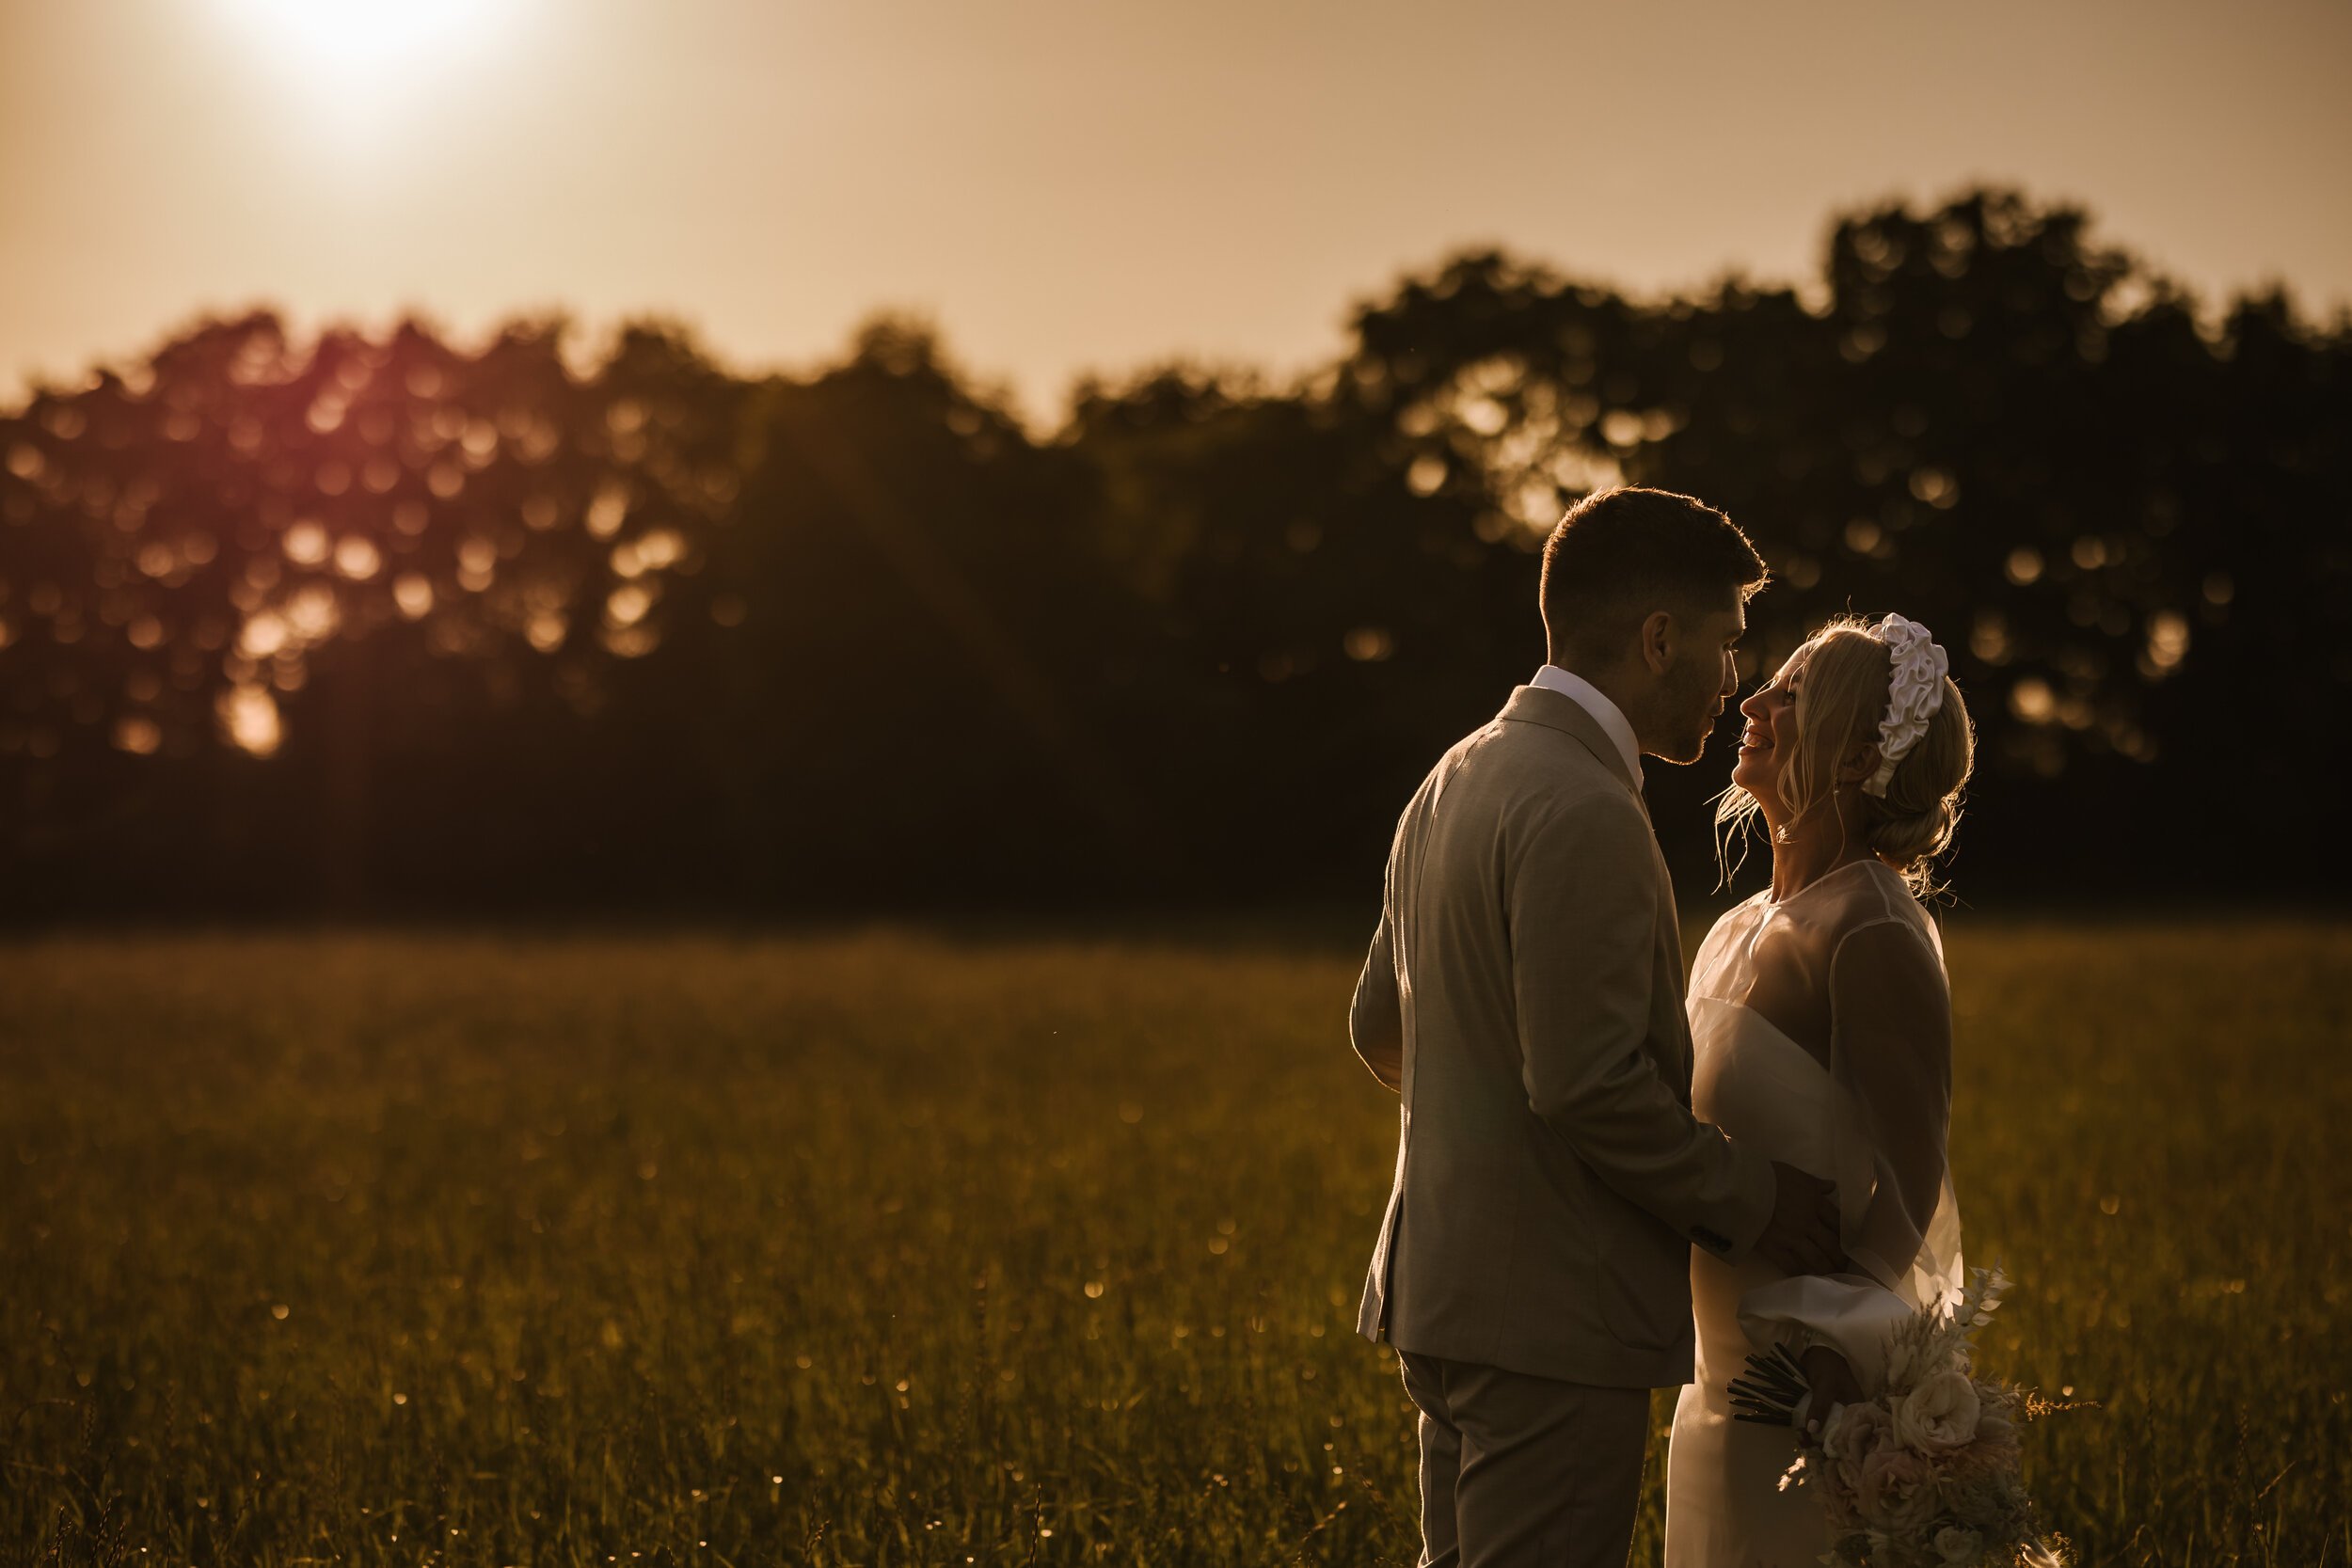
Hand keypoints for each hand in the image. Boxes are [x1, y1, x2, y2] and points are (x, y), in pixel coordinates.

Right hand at [1752, 1161, 1842, 1275]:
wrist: (1741, 1186)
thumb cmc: (1765, 1175)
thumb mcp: (1794, 1173)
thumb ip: (1814, 1183)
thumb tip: (1833, 1186)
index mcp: (1813, 1201)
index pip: (1837, 1220)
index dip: (1846, 1232)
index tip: (1852, 1242)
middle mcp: (1808, 1222)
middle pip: (1831, 1243)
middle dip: (1841, 1256)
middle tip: (1846, 1266)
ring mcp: (1792, 1237)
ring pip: (1817, 1258)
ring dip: (1827, 1269)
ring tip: (1833, 1276)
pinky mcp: (1775, 1248)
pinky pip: (1792, 1266)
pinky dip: (1801, 1274)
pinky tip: (1808, 1280)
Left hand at [1797, 1344, 1866, 1442]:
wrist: (1819, 1351)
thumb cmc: (1828, 1366)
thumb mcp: (1825, 1385)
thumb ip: (1820, 1406)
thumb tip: (1812, 1430)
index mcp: (1858, 1409)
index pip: (1856, 1433)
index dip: (1845, 1446)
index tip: (1829, 1455)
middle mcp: (1850, 1414)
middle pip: (1841, 1435)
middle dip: (1826, 1444)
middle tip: (1808, 1446)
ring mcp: (1838, 1413)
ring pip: (1829, 1431)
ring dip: (1816, 1438)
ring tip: (1802, 1440)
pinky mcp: (1827, 1411)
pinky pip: (1821, 1424)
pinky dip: (1812, 1429)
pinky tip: (1801, 1434)